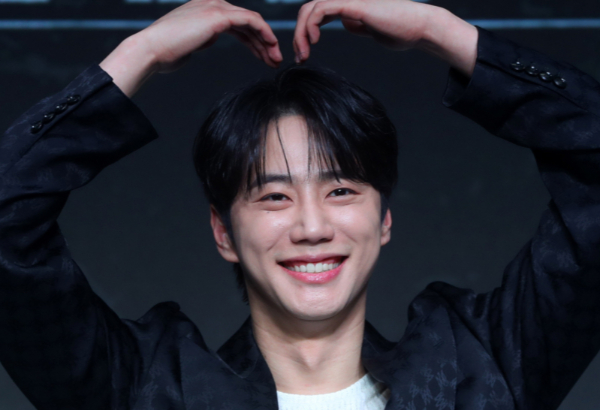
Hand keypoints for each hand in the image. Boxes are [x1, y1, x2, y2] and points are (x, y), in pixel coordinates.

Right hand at [100, 0, 281, 96]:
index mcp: (204, 8)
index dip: (253, 40)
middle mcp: (211, 2)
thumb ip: (202, 37)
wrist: (152, 50)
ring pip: (252, 21)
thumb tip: (210, 38)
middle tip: (274, 60)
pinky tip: (272, 46)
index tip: (264, 57)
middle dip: (264, 43)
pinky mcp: (219, 15)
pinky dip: (264, 33)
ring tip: (275, 59)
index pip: (237, 23)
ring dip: (267, 41)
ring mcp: (215, 6)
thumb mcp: (189, 42)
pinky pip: (251, 21)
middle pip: (247, 22)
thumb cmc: (165, 52)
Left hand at [293, 0, 476, 75]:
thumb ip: (358, 25)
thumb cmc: (401, 30)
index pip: (316, 14)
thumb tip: (347, 24)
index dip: (304, 33)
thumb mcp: (372, 30)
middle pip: (308, 10)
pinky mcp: (353, 5)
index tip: (304, 55)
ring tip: (304, 53)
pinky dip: (312, 24)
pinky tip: (314, 40)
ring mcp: (349, 1)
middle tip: (300, 57)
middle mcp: (346, 1)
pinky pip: (322, 9)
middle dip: (298, 35)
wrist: (419, 28)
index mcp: (348, 6)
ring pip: (311, 9)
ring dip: (301, 33)